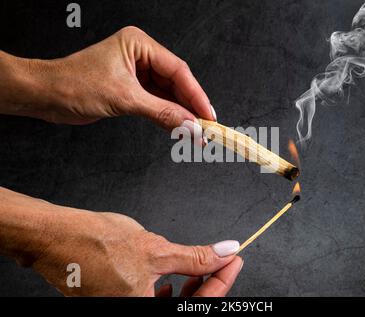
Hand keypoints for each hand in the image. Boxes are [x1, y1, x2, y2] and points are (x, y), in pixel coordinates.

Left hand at [0, 26, 215, 133]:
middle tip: (205, 128)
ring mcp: (136, 72)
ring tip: (195, 132)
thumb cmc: (75, 85)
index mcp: (140, 45)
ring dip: (180, 113)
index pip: (178, 71)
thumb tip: (191, 126)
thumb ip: (162, 113)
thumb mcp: (125, 99)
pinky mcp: (131, 88)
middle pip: (176, 82)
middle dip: (190, 106)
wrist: (46, 96)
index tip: (208, 116)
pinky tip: (178, 127)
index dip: (196, 95)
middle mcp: (140, 55)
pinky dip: (167, 115)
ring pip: (168, 94)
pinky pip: (156, 102)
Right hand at [0, 187, 240, 296]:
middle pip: (188, 307)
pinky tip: (172, 279)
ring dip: (189, 288)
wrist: (58, 238)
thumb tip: (225, 252)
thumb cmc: (98, 245)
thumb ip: (195, 257)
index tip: (234, 260)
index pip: (202, 303)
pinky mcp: (120, 301)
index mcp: (145, 310)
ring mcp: (127, 308)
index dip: (223, 280)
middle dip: (209, 283)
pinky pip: (152, 303)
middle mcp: (135, 313)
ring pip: (170, 305)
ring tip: (199, 268)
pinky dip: (167, 292)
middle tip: (222, 261)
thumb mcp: (156, 250)